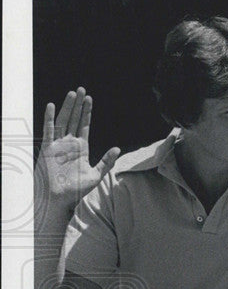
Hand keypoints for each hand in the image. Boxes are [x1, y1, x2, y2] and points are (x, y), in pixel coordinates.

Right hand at [36, 88, 119, 211]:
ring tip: (72, 93)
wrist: (60, 199)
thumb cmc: (76, 190)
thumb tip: (117, 148)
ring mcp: (58, 144)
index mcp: (81, 148)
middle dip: (78, 104)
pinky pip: (49, 130)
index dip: (87, 112)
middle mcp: (69, 143)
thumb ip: (106, 162)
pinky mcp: (48, 148)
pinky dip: (50, 118)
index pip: (84, 125)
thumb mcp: (96, 175)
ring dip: (68, 107)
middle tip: (81, 89)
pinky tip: (53, 106)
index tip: (89, 99)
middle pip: (74, 119)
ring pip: (63, 121)